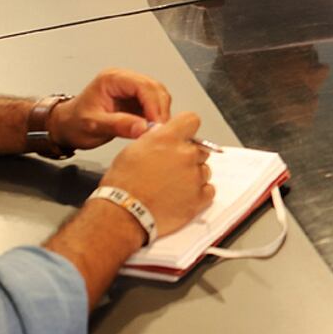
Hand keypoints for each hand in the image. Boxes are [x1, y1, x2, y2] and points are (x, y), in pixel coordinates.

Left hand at [50, 69, 171, 150]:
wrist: (66, 127)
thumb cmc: (74, 123)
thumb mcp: (93, 125)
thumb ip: (118, 125)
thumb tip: (144, 128)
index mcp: (112, 79)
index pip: (143, 86)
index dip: (153, 105)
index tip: (157, 124)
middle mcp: (124, 80)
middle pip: (155, 88)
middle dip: (160, 110)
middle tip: (160, 130)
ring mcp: (131, 89)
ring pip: (158, 96)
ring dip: (161, 113)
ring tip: (157, 131)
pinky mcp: (135, 101)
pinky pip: (154, 105)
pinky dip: (157, 117)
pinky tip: (153, 129)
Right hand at [98, 113, 214, 235]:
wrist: (124, 213)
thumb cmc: (123, 185)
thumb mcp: (133, 150)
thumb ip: (154, 139)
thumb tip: (161, 134)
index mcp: (168, 139)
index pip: (191, 120)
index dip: (186, 128)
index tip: (183, 136)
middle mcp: (185, 154)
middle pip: (200, 148)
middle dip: (188, 156)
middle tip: (171, 168)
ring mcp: (194, 177)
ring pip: (204, 170)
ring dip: (193, 176)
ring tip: (172, 186)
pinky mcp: (199, 198)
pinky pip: (209, 190)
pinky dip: (199, 193)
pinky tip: (181, 197)